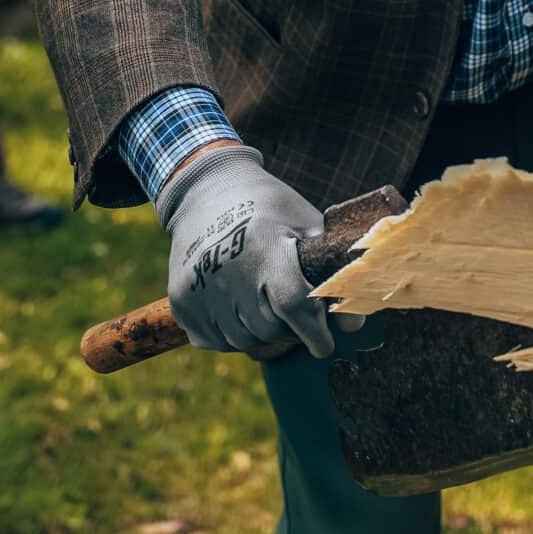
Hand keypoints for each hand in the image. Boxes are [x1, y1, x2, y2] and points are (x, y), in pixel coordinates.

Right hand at [156, 143, 328, 358]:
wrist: (207, 190)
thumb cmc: (269, 209)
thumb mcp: (306, 225)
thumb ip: (331, 273)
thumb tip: (351, 324)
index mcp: (265, 246)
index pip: (294, 304)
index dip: (315, 332)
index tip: (324, 344)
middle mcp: (227, 269)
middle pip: (269, 330)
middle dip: (289, 331)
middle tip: (293, 315)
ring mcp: (199, 287)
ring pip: (242, 342)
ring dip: (261, 335)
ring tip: (265, 305)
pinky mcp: (181, 301)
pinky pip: (215, 342)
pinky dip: (231, 335)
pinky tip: (237, 307)